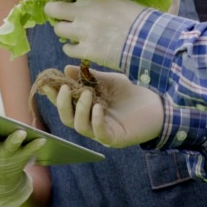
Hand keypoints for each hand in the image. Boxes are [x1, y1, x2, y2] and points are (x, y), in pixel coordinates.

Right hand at [38, 64, 162, 147]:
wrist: (158, 102)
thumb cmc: (132, 92)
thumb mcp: (108, 81)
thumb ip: (88, 77)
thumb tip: (66, 68)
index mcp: (86, 107)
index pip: (65, 103)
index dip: (54, 95)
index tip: (47, 82)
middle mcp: (91, 121)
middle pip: (67, 118)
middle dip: (62, 104)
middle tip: (63, 88)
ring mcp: (102, 131)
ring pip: (80, 127)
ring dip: (80, 110)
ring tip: (86, 94)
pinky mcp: (115, 138)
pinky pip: (99, 133)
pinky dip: (96, 121)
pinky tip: (98, 108)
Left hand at [45, 0, 146, 69]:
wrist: (147, 40)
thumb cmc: (139, 18)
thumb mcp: (119, 0)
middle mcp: (83, 12)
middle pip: (52, 8)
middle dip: (53, 11)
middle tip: (61, 15)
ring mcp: (82, 32)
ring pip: (58, 29)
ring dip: (64, 31)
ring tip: (74, 33)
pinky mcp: (86, 50)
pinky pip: (67, 49)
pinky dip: (72, 49)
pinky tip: (80, 47)